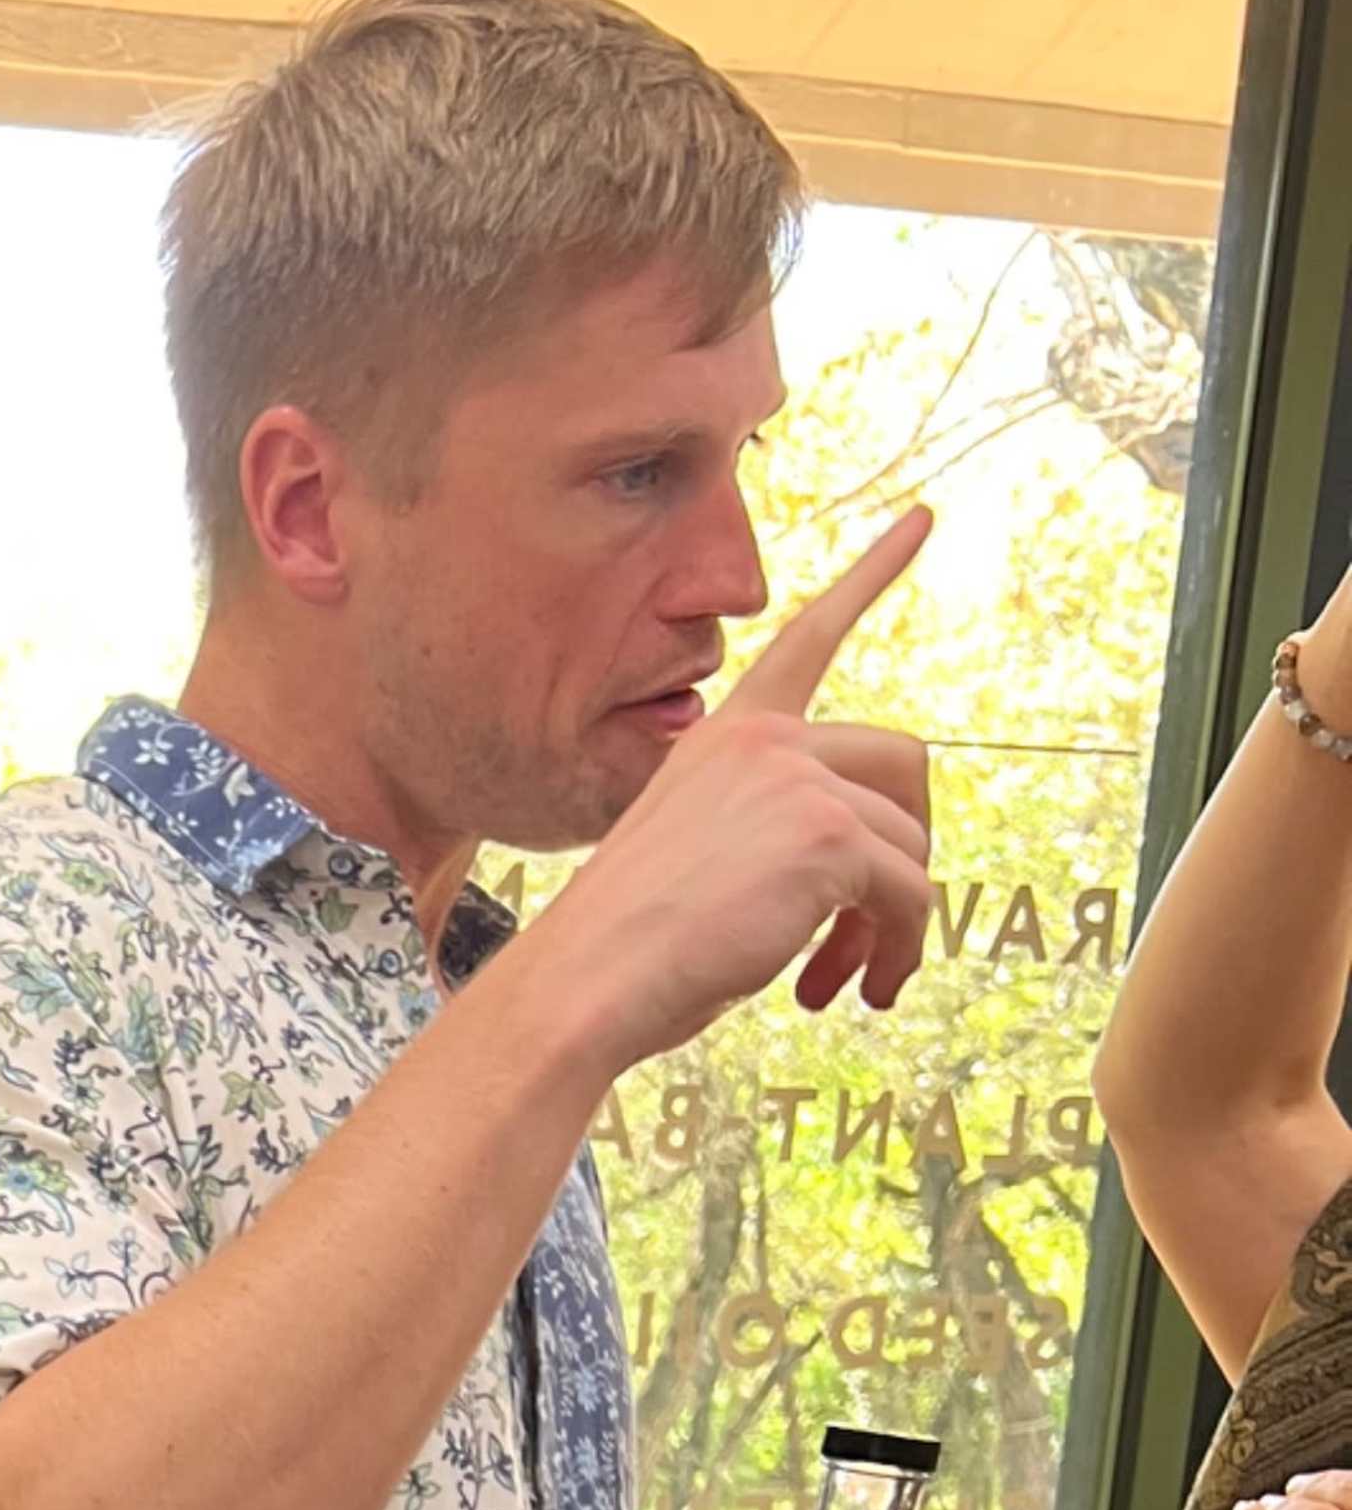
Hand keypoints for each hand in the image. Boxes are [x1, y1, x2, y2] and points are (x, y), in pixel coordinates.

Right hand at [526, 508, 936, 1074]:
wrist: (585, 982)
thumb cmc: (625, 948)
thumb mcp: (695, 862)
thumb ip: (770, 836)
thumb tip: (858, 878)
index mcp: (727, 736)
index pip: (811, 637)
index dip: (874, 573)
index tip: (923, 518)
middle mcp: (767, 740)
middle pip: (903, 766)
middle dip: (904, 853)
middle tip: (865, 933)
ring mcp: (800, 780)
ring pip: (910, 847)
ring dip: (889, 926)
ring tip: (843, 982)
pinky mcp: (829, 835)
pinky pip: (909, 897)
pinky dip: (893, 952)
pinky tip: (846, 991)